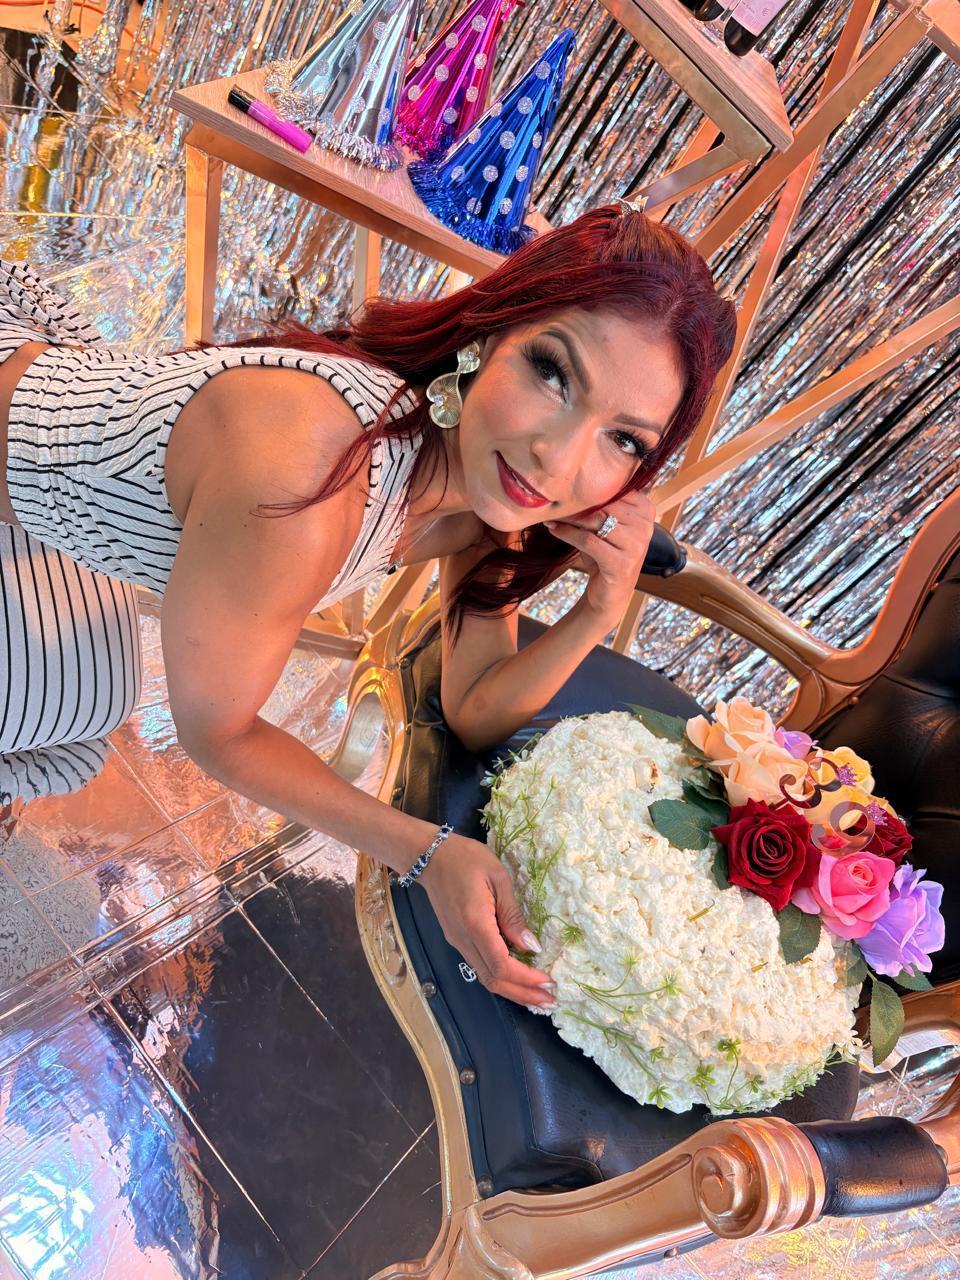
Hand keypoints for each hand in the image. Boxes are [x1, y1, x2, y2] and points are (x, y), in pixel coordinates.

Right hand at [419, 833, 556, 1010]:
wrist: (429, 856)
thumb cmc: (466, 859)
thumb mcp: (497, 878)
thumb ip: (513, 915)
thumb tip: (531, 946)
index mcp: (475, 924)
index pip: (502, 965)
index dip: (526, 979)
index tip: (549, 982)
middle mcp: (464, 940)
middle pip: (493, 980)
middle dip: (523, 994)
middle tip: (549, 1002)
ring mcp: (457, 942)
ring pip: (486, 977)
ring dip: (513, 991)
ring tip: (537, 997)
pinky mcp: (457, 939)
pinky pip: (480, 966)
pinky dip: (501, 977)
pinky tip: (517, 978)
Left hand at [545, 489, 655, 630]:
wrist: (610, 593)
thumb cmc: (605, 554)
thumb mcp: (606, 525)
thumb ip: (600, 504)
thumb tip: (570, 482)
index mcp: (646, 510)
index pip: (615, 490)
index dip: (589, 489)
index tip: (566, 488)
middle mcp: (645, 526)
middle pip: (604, 504)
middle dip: (577, 504)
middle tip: (554, 501)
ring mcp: (636, 545)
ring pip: (595, 520)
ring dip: (569, 518)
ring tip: (552, 515)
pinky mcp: (622, 563)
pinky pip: (588, 540)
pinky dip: (568, 534)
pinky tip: (554, 529)